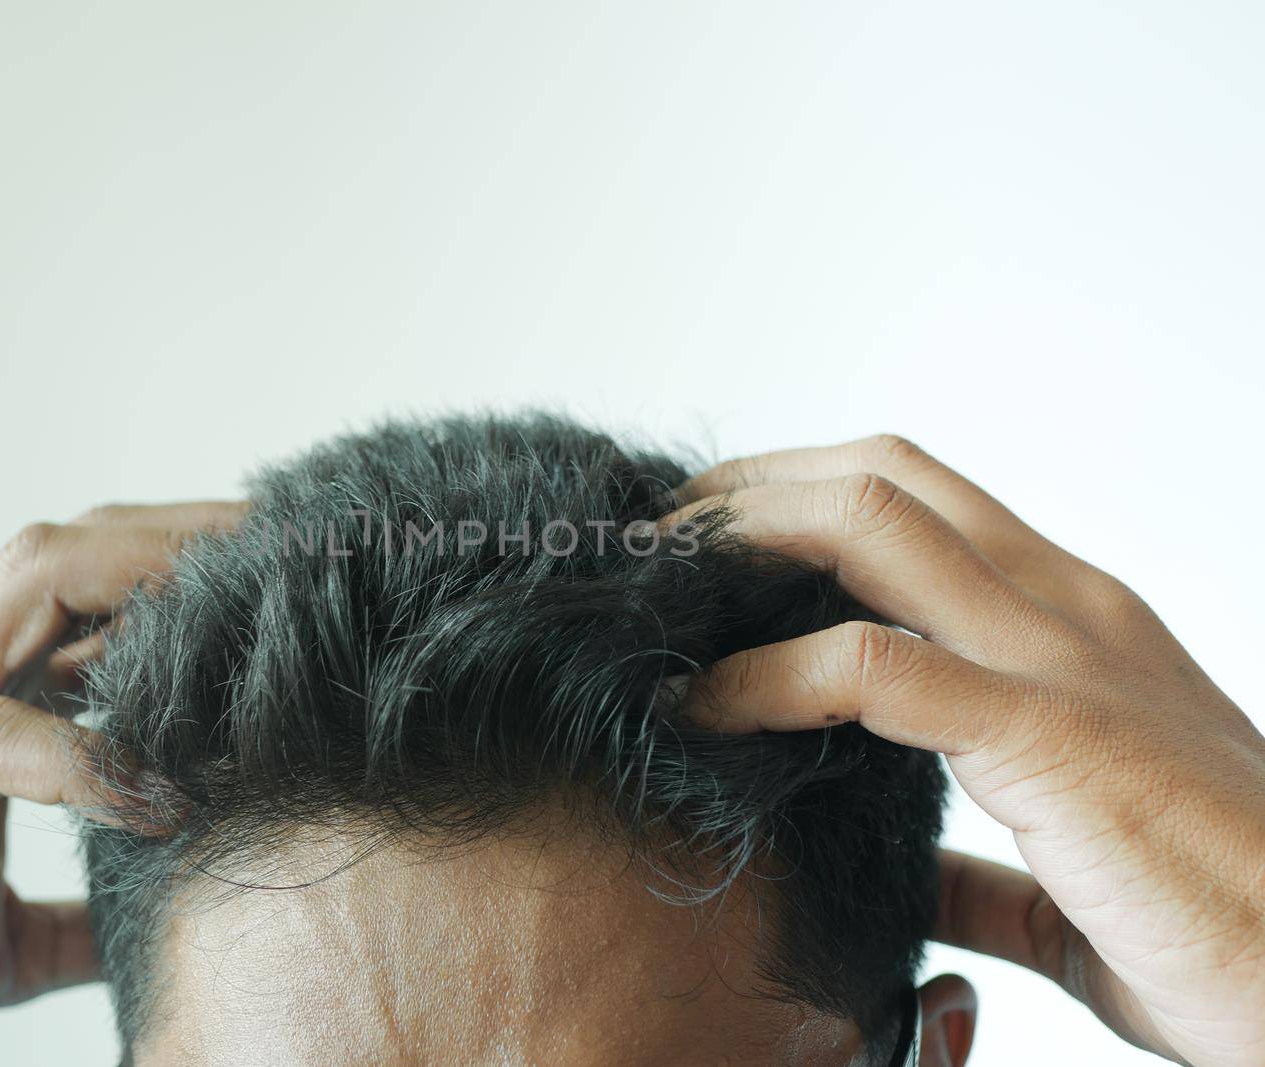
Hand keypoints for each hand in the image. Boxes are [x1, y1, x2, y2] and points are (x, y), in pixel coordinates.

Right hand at [0, 502, 244, 1065]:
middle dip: (186, 543)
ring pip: (33, 590)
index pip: (89, 586)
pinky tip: (160, 801)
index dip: (186, 570)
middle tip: (294, 561)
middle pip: (75, 551)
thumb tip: (162, 925)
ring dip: (147, 595)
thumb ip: (79, 912)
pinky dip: (88, 761)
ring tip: (247, 632)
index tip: (288, 583)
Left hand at [671, 436, 1264, 1066]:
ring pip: (870, 521)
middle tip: (658, 539)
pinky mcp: (1045, 732)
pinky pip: (867, 664)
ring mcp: (1056, 657)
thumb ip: (983, 856)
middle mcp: (1065, 609)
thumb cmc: (1220, 921)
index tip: (715, 552)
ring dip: (742, 538)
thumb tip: (913, 869)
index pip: (924, 503)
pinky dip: (763, 675)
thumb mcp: (1077, 863)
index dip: (804, 502)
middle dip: (753, 488)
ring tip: (656, 586)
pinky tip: (706, 709)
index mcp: (1075, 625)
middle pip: (882, 473)